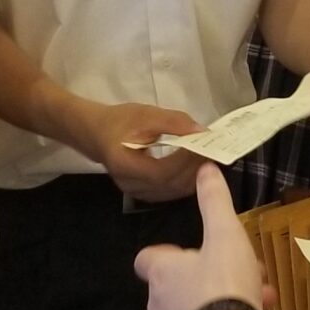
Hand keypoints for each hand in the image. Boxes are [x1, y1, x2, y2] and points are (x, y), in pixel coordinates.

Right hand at [76, 98, 211, 202]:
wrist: (98, 134)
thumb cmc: (120, 121)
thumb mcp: (147, 115)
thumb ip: (175, 123)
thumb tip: (203, 134)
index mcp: (125, 164)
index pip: (162, 171)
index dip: (185, 161)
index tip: (203, 145)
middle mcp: (130, 184)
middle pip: (170, 185)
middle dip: (194, 169)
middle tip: (211, 152)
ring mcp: (136, 193)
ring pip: (172, 192)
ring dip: (192, 177)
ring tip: (205, 159)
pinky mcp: (143, 194)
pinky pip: (169, 193)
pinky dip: (184, 182)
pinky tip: (193, 169)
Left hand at [136, 166, 270, 309]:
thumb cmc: (223, 283)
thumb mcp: (225, 234)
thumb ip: (214, 202)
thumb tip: (204, 168)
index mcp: (162, 272)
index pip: (148, 259)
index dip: (169, 254)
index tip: (196, 252)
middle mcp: (159, 303)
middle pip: (182, 285)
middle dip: (217, 278)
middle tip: (249, 275)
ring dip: (229, 303)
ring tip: (263, 302)